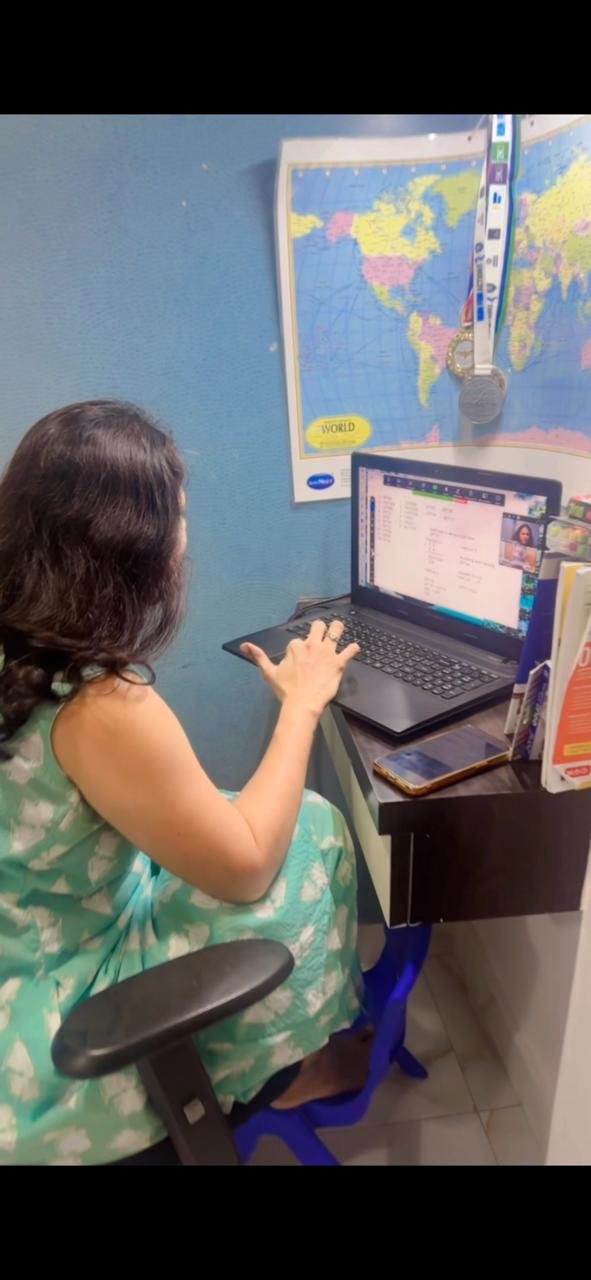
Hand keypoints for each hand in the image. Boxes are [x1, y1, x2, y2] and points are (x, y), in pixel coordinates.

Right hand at [240, 619, 359, 719]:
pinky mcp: (339, 662)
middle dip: (320, 629)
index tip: (300, 659)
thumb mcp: (268, 672)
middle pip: (319, 626)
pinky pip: (350, 650)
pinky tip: (353, 649)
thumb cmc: (285, 689)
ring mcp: (327, 652)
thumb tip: (244, 645)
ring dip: (338, 629)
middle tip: (322, 637)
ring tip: (338, 631)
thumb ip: (258, 656)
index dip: (299, 648)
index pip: (298, 640)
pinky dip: (353, 649)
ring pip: (336, 630)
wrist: (302, 704)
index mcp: (295, 646)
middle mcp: (312, 645)